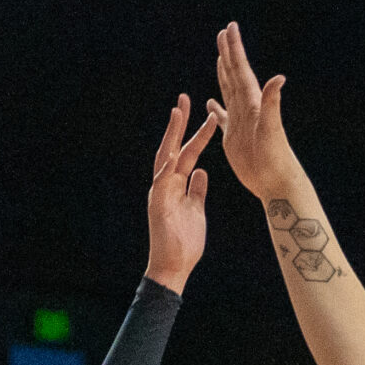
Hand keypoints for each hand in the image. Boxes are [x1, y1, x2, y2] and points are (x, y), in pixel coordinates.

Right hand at [142, 94, 218, 294]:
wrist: (174, 266)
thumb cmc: (185, 242)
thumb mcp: (196, 209)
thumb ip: (196, 189)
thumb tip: (200, 171)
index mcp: (176, 184)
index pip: (186, 152)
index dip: (195, 133)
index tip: (206, 114)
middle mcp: (165, 184)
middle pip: (172, 147)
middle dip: (179, 123)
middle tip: (184, 98)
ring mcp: (160, 193)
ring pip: (165, 158)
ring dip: (171, 136)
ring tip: (178, 113)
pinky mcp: (158, 206)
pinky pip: (162, 183)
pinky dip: (167, 168)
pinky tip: (174, 152)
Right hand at [208, 22, 300, 198]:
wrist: (276, 182)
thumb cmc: (276, 158)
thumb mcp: (272, 128)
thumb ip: (272, 102)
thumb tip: (280, 77)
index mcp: (253, 103)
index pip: (241, 69)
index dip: (234, 48)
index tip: (229, 27)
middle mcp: (246, 108)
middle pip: (233, 74)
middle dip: (228, 53)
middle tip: (223, 33)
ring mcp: (239, 122)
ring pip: (228, 91)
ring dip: (223, 74)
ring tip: (219, 58)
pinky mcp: (233, 138)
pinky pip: (222, 117)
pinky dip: (216, 108)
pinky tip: (210, 102)